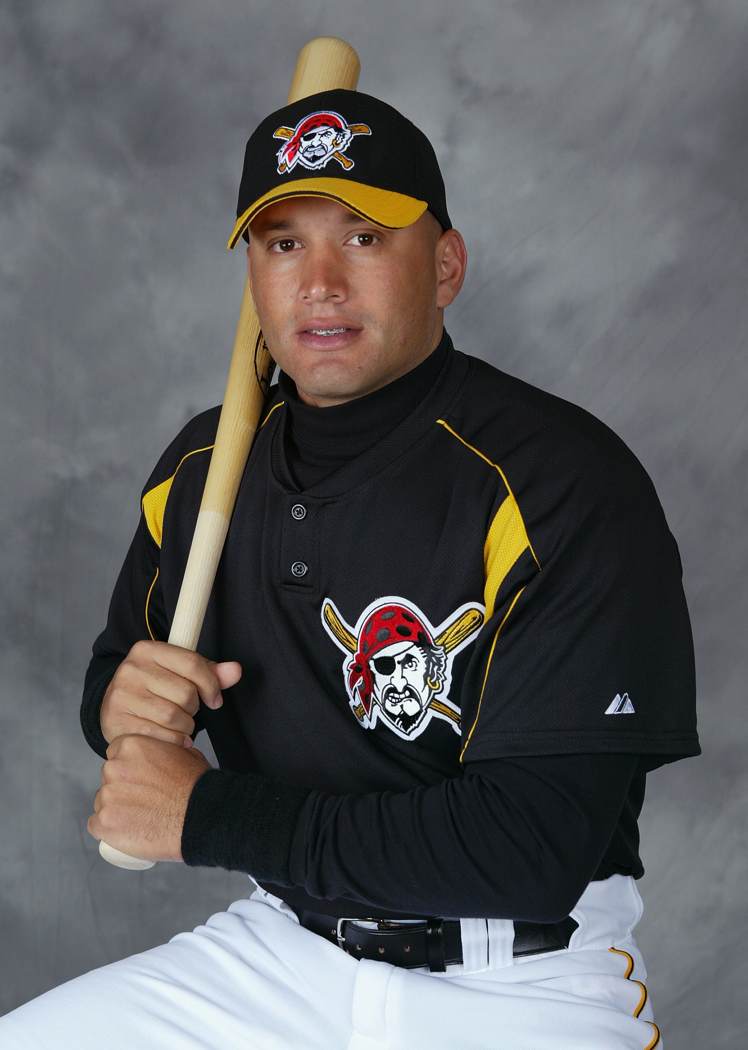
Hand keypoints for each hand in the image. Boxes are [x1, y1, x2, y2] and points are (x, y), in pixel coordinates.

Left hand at [87, 734, 211, 861]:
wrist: (200, 817)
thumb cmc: (197, 787)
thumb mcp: (186, 753)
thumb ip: (167, 749)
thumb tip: (167, 750)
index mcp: (131, 746)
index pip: (116, 755)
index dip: (128, 769)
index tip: (137, 780)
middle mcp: (113, 768)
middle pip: (108, 779)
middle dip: (121, 789)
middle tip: (142, 801)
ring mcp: (107, 797)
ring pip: (102, 803)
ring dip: (115, 810)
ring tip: (139, 819)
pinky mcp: (104, 823)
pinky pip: (96, 826)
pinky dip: (108, 830)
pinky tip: (125, 832)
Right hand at [100, 640, 241, 747]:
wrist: (116, 710)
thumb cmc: (154, 690)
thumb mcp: (179, 674)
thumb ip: (209, 672)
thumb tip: (236, 670)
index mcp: (147, 650)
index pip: (193, 663)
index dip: (211, 684)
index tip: (214, 699)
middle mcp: (130, 669)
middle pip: (186, 693)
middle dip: (194, 708)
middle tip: (187, 711)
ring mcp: (121, 696)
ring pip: (174, 717)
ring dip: (185, 726)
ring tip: (179, 724)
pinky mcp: (117, 722)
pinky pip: (160, 736)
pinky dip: (173, 741)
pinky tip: (170, 737)